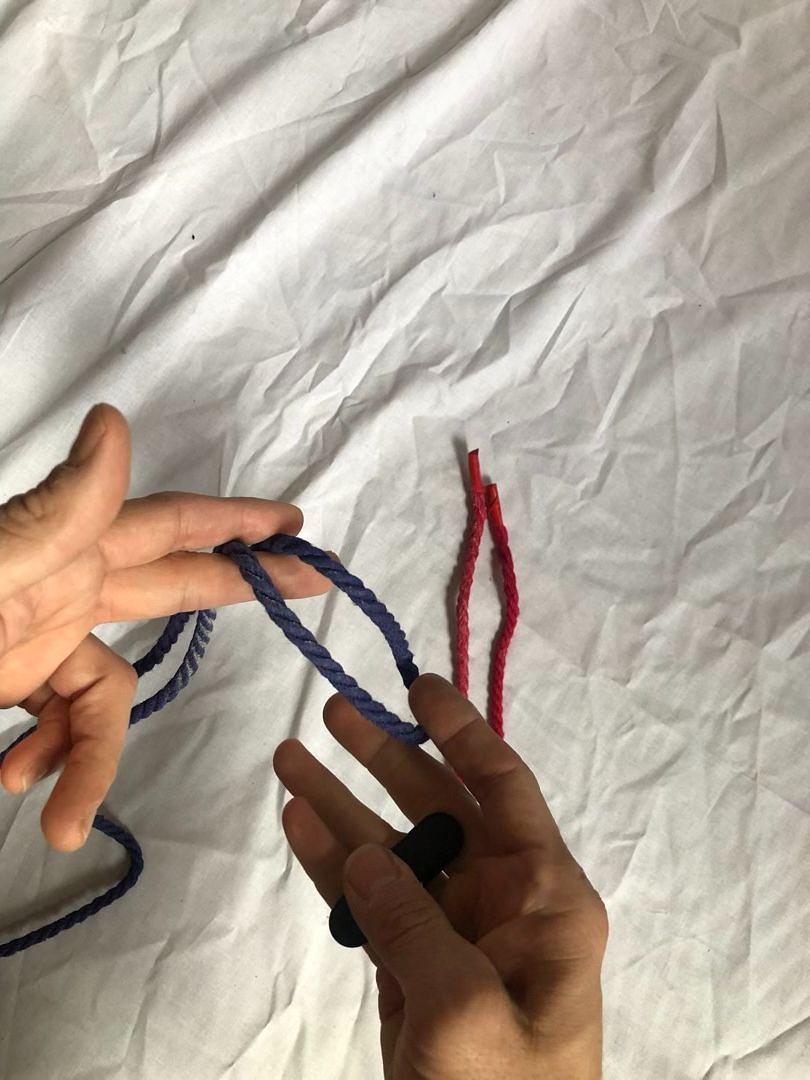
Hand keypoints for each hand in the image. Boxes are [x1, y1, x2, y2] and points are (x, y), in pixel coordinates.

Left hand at [0, 403, 330, 850]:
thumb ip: (49, 514)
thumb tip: (116, 422)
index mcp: (61, 550)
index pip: (169, 526)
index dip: (236, 521)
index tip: (295, 521)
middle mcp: (60, 584)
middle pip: (169, 585)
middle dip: (238, 585)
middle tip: (310, 585)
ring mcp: (36, 635)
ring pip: (108, 690)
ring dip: (88, 753)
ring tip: (53, 808)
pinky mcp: (12, 680)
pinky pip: (61, 723)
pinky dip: (50, 761)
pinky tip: (14, 785)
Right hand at [274, 674, 606, 1079]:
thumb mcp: (467, 1011)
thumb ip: (415, 922)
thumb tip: (367, 854)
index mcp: (545, 899)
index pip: (504, 790)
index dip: (461, 732)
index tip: (419, 686)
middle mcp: (503, 903)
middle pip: (439, 807)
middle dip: (385, 757)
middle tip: (331, 710)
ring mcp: (453, 934)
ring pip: (393, 849)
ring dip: (343, 803)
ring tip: (289, 755)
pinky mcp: (413, 967)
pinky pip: (369, 899)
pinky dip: (332, 861)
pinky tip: (297, 820)